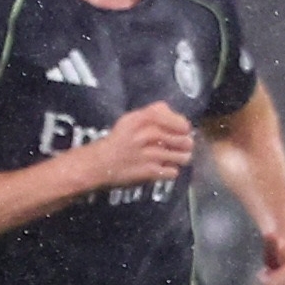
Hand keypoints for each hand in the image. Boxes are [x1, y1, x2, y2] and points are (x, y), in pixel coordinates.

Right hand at [75, 102, 193, 193]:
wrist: (98, 163)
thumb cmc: (119, 140)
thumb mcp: (131, 120)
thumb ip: (153, 113)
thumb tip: (177, 116)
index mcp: (140, 119)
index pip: (174, 119)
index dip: (183, 125)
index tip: (184, 130)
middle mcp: (145, 135)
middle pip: (182, 138)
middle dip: (186, 143)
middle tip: (183, 146)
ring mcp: (148, 154)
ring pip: (182, 156)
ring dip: (182, 157)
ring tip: (177, 157)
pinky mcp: (148, 172)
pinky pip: (173, 172)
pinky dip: (171, 171)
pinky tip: (164, 169)